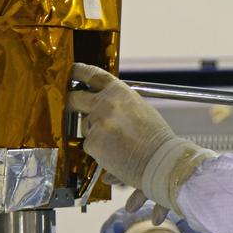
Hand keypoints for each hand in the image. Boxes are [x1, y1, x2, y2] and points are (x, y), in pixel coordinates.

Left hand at [67, 64, 212, 210]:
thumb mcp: (139, 109)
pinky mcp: (92, 143)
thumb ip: (119, 104)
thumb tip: (103, 107)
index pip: (91, 74)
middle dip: (72, 102)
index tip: (71, 72)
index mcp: (119, 91)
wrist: (161, 160)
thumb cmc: (156, 138)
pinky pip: (90, 147)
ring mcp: (96, 123)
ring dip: (95, 134)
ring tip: (117, 144)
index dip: (78, 72)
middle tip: (73, 106)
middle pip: (75, 98)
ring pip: (85, 127)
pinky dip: (99, 152)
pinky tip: (116, 155)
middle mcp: (105, 103)